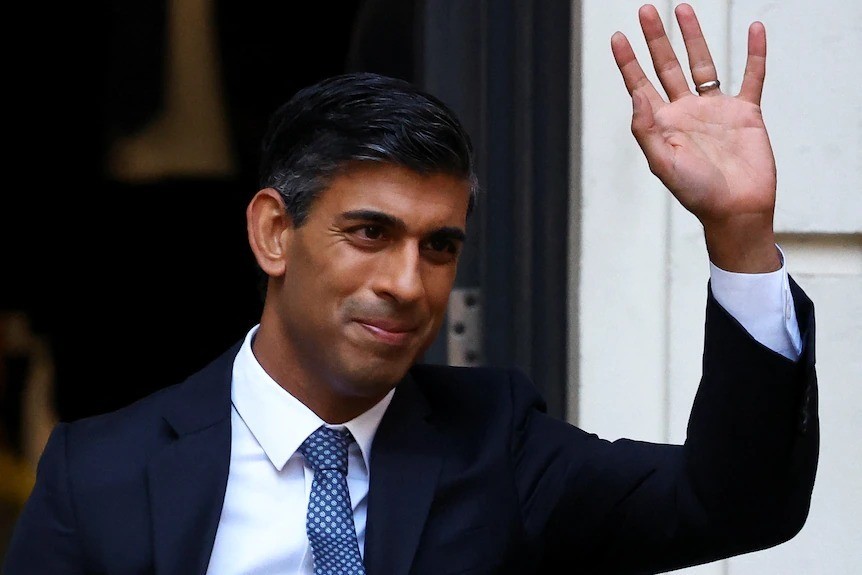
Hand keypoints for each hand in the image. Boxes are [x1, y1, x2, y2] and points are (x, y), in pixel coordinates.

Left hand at [612, 3, 780, 271]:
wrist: (736, 209)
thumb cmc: (697, 193)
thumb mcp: (663, 163)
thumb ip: (646, 130)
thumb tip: (636, 95)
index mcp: (662, 124)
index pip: (640, 85)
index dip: (628, 61)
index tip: (618, 36)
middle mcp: (685, 112)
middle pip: (667, 66)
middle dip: (655, 38)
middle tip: (645, 10)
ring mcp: (715, 110)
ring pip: (703, 63)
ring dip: (693, 37)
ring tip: (682, 9)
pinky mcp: (745, 113)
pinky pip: (751, 75)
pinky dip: (754, 53)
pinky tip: (754, 29)